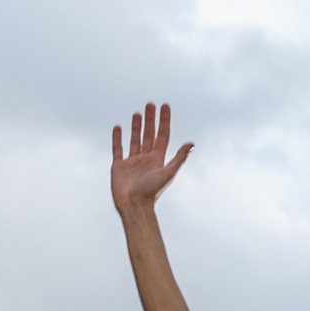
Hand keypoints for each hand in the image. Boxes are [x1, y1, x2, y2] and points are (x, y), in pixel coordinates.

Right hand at [111, 100, 193, 216]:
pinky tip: (118, 128)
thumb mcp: (168, 173)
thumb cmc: (152, 192)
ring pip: (135, 139)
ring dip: (137, 127)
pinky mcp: (119, 166)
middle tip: (150, 104)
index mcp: (158, 159)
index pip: (163, 135)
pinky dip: (117, 138)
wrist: (134, 206)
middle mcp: (146, 159)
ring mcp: (132, 162)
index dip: (164, 121)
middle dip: (151, 120)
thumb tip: (191, 144)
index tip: (165, 106)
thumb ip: (179, 158)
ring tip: (137, 113)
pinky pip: (118, 148)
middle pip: (149, 135)